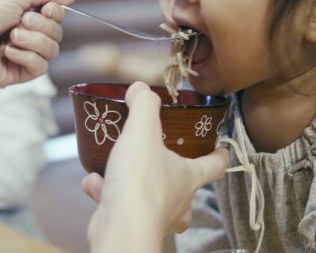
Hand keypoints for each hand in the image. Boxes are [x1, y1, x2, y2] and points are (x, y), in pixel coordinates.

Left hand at [0, 0, 74, 86]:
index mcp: (23, 13)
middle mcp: (25, 34)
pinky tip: (7, 53)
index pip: (56, 15)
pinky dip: (27, 57)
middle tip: (19, 22)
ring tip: (11, 38)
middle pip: (57, 33)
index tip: (45, 9)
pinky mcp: (17, 74)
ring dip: (34, 41)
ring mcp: (22, 55)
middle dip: (42, 26)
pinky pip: (41, 68)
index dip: (55, 12)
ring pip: (52, 50)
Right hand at [83, 82, 228, 251]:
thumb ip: (144, 106)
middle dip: (175, 175)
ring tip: (114, 168)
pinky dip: (105, 193)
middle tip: (162, 159)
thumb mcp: (143, 131)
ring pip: (150, 199)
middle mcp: (176, 200)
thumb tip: (141, 89)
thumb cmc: (141, 181)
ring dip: (132, 182)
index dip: (219, 155)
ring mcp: (154, 216)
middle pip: (185, 188)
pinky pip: (119, 205)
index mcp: (188, 176)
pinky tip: (93, 183)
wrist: (121, 226)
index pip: (214, 166)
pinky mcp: (131, 224)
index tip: (221, 148)